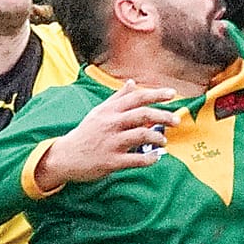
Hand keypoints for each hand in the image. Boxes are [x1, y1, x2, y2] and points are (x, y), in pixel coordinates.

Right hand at [38, 82, 177, 188]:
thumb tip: (132, 83)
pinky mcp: (111, 161)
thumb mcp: (99, 112)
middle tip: (177, 121)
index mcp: (109, 111)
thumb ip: (117, 98)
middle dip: (163, 116)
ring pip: (141, 135)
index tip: (172, 94)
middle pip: (142, 115)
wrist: (66, 157)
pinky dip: (149, 159)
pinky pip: (136, 160)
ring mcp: (111, 142)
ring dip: (157, 138)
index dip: (156, 94)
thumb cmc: (86, 133)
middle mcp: (111, 124)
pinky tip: (155, 158)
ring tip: (163, 142)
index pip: (136, 97)